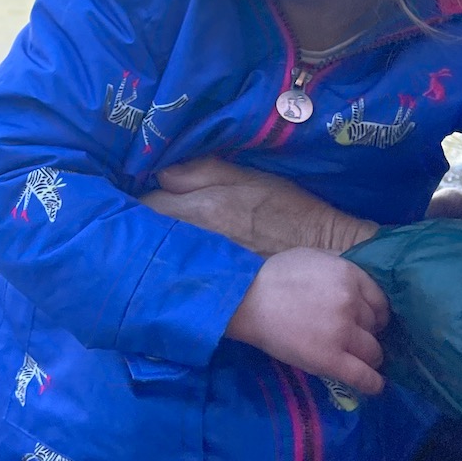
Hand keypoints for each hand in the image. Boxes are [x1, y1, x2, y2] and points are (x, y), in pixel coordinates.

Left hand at [141, 157, 377, 255]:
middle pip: (148, 234)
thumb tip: (162, 175)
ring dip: (151, 244)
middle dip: (136, 225)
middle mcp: (199, 241)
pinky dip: (171, 265)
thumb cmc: (293, 213)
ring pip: (160, 255)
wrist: (330, 260)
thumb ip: (204, 172)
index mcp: (204, 209)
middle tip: (131, 220)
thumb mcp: (253, 179)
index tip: (131, 198)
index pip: (148, 206)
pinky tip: (172, 262)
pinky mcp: (215, 288)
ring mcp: (204, 268)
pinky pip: (180, 274)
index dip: (137, 202)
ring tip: (147, 239)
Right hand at [225, 248, 389, 395]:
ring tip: (357, 359)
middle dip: (365, 331)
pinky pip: (363, 376)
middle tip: (349, 336)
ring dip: (368, 356)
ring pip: (373, 351)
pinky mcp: (330, 359)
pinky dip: (373, 383)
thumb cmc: (273, 276)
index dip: (375, 313)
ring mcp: (342, 332)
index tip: (368, 322)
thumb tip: (357, 279)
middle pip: (374, 326)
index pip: (380, 301)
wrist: (244, 300)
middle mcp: (350, 302)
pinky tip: (375, 385)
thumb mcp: (310, 256)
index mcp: (348, 275)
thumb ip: (338, 263)